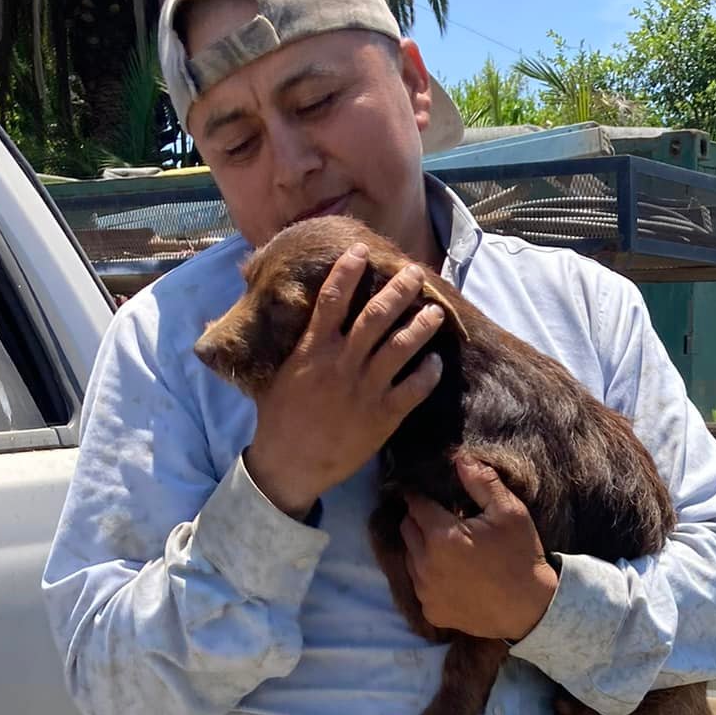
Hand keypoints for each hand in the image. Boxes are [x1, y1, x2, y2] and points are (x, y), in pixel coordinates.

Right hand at [244, 245, 444, 516]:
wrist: (290, 464)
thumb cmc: (280, 419)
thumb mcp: (282, 373)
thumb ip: (297, 344)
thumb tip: (295, 319)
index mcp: (313, 349)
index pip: (332, 298)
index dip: (348, 271)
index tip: (362, 250)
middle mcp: (342, 363)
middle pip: (376, 315)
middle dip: (399, 290)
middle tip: (415, 273)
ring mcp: (365, 389)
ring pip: (401, 347)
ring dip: (421, 325)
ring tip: (436, 310)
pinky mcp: (383, 416)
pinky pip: (413, 389)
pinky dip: (427, 373)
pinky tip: (436, 362)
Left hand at [402, 457, 558, 641]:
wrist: (531, 610)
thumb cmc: (521, 557)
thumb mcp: (510, 512)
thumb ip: (482, 482)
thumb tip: (460, 458)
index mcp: (441, 535)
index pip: (415, 504)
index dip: (421, 495)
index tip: (428, 493)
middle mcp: (425, 564)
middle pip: (407, 529)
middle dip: (419, 520)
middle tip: (441, 518)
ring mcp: (426, 591)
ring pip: (409, 557)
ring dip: (421, 548)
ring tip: (446, 546)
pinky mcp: (431, 611)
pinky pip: (419, 585)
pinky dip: (428, 577)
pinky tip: (450, 574)